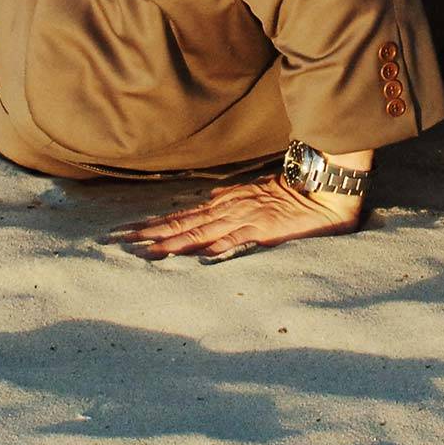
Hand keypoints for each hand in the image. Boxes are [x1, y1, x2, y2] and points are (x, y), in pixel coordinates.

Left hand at [106, 173, 361, 261]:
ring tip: (145, 252)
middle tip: (118, 242)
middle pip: (182, 224)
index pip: (182, 216)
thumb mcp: (255, 192)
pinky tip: (198, 256)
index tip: (125, 233)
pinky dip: (218, 247)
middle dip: (150, 234)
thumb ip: (232, 198)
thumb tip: (209, 200)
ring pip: (202, 232)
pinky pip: (238, 240)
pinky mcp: (265, 230)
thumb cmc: (292, 193)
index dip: (153, 225)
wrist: (325, 188)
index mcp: (225, 205)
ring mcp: (246, 220)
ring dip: (173, 243)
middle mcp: (229, 211)